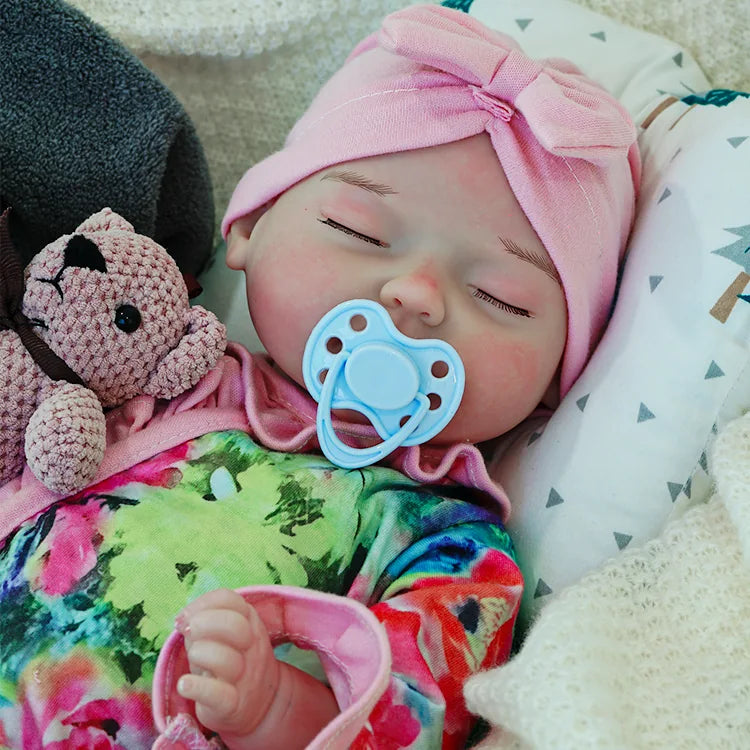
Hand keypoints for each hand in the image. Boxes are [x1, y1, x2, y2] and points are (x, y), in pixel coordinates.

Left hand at [175, 588, 280, 739]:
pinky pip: (218, 695)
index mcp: (250, 623)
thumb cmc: (232, 661)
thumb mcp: (223, 636)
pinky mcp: (233, 705)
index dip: (203, 603)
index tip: (186, 617)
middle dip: (204, 623)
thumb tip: (181, 619)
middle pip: (235, 625)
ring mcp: (244, 676)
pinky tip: (184, 684)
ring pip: (226, 659)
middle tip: (188, 633)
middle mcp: (251, 647)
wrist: (262, 704)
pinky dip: (197, 688)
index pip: (230, 600)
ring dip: (199, 654)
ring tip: (192, 659)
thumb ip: (204, 622)